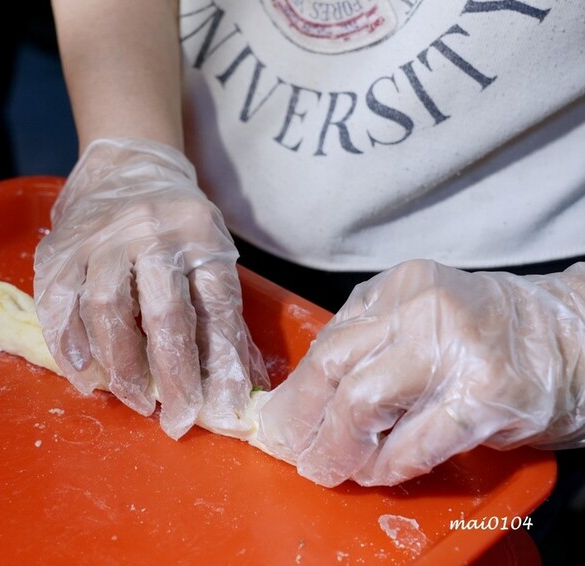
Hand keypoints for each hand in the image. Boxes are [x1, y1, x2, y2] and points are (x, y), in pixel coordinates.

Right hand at [34, 138, 267, 439]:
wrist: (124, 164)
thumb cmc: (177, 222)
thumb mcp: (211, 252)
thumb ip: (221, 316)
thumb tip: (240, 388)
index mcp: (199, 235)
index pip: (216, 308)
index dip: (221, 365)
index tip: (224, 410)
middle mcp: (151, 233)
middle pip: (163, 315)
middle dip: (172, 377)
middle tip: (176, 420)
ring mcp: (101, 239)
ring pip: (107, 312)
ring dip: (119, 367)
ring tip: (134, 401)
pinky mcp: (61, 248)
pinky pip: (58, 305)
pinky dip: (69, 346)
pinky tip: (83, 375)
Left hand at [256, 259, 584, 486]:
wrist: (572, 339)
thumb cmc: (487, 333)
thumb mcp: (420, 316)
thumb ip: (370, 344)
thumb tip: (308, 398)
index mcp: (397, 287)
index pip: (326, 342)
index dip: (295, 390)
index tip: (277, 420)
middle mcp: (422, 310)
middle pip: (332, 369)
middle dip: (301, 420)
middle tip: (292, 451)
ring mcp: (454, 352)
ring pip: (362, 405)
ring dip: (338, 449)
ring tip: (331, 468)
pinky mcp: (484, 398)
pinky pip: (414, 444)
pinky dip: (386, 466)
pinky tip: (377, 473)